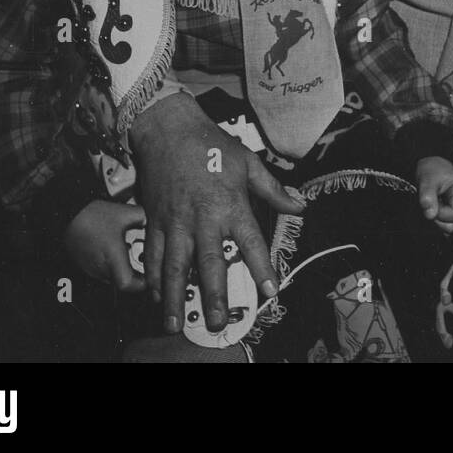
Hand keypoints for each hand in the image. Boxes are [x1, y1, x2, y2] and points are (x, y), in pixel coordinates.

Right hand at [63, 200, 146, 292]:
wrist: (69, 213)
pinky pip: (102, 270)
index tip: (151, 276)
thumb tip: (157, 221)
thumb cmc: (93, 215)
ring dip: (123, 268)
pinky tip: (115, 248)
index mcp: (112, 258)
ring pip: (112, 276)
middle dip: (136, 274)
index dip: (142, 284)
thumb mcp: (126, 213)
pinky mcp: (85, 264)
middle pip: (122, 282)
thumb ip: (145, 218)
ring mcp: (91, 268)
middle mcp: (100, 267)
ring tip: (129, 250)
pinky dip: (112, 263)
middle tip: (144, 261)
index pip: (127, 285)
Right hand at [129, 92, 302, 333]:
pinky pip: (153, 256)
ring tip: (175, 324)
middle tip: (217, 323)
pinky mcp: (154, 221)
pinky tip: (155, 297)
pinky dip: (153, 279)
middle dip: (213, 295)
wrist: (168, 129)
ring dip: (174, 298)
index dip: (261, 269)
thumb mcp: (249, 163)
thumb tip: (300, 207)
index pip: (251, 242)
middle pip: (209, 263)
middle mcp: (203, 219)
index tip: (270, 292)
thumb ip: (274, 190)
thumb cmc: (212, 145)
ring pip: (174, 267)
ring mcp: (175, 222)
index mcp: (230, 205)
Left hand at [416, 156, 452, 231]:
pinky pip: (448, 221)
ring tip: (433, 202)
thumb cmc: (432, 169)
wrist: (433, 164)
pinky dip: (439, 216)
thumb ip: (428, 197)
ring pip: (450, 225)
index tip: (430, 203)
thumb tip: (430, 215)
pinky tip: (436, 205)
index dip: (439, 214)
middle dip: (438, 218)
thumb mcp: (427, 180)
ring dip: (437, 217)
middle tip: (430, 203)